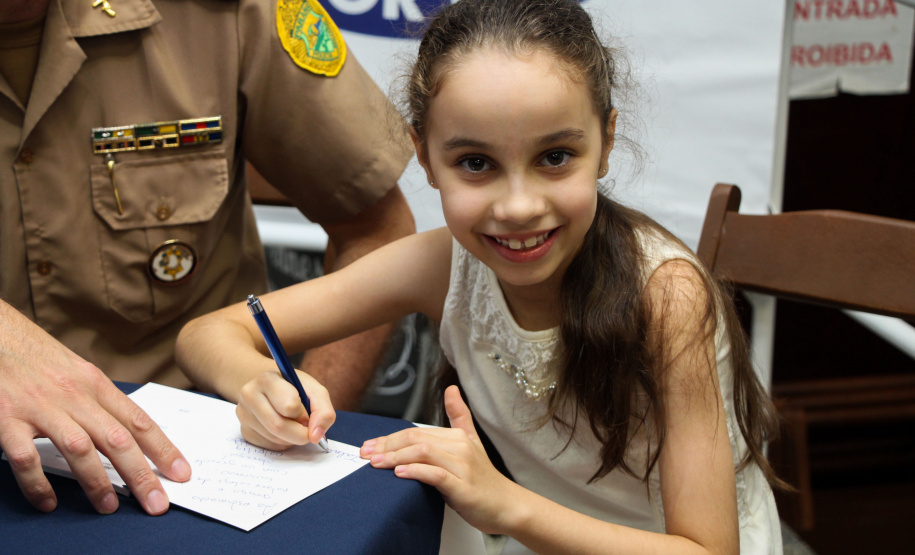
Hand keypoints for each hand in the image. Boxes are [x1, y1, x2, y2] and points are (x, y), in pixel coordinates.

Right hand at [0, 302, 191, 514]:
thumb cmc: (38, 358)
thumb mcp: (78, 373)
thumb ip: (101, 402)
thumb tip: (132, 435)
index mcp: (95, 383)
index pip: (138, 420)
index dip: (163, 449)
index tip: (181, 473)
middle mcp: (73, 395)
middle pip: (117, 439)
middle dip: (140, 474)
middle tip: (157, 504)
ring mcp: (40, 407)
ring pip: (79, 448)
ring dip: (97, 481)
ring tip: (110, 507)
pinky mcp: (6, 419)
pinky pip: (26, 458)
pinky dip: (38, 483)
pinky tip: (49, 502)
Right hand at [236, 369, 335, 450]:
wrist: (272, 388)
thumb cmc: (295, 388)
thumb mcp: (314, 390)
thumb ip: (323, 410)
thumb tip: (316, 436)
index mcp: (267, 379)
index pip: (289, 406)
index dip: (304, 414)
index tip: (307, 412)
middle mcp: (249, 395)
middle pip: (278, 426)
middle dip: (300, 433)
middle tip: (307, 429)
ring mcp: (243, 414)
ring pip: (274, 438)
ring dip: (292, 438)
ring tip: (294, 424)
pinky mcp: (244, 430)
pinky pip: (268, 445)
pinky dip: (282, 442)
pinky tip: (283, 430)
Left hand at [360, 385, 517, 533]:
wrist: (506, 505)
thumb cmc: (484, 479)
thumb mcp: (471, 442)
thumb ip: (459, 416)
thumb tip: (451, 389)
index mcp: (457, 436)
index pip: (415, 432)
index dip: (389, 438)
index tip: (369, 445)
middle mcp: (460, 447)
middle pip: (415, 440)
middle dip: (386, 446)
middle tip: (366, 454)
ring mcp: (462, 467)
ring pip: (423, 454)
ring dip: (395, 457)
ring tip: (376, 463)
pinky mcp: (463, 487)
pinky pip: (436, 475)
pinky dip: (416, 472)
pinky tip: (400, 473)